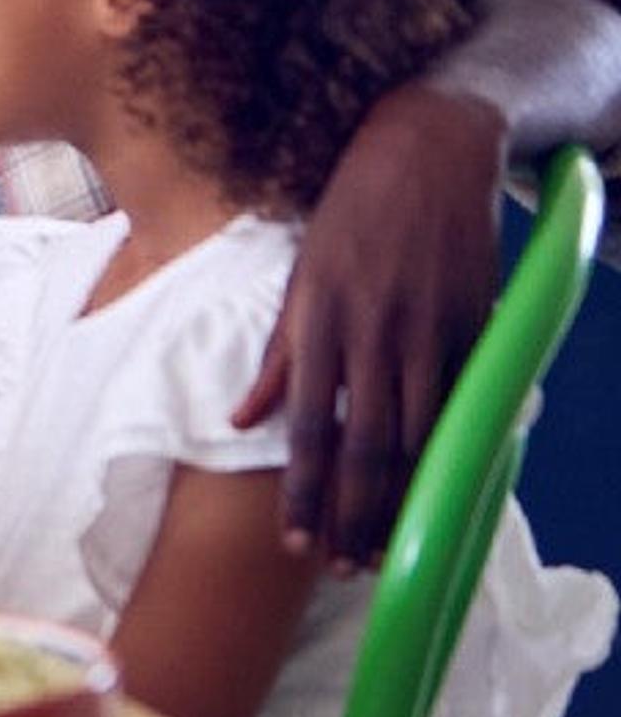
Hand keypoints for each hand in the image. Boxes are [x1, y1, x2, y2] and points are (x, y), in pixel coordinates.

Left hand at [237, 79, 505, 563]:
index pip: (307, 426)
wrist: (427, 148)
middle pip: (365, 446)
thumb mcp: (298, 271)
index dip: (303, 491)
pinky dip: (451, 456)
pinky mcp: (476, 327)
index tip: (295, 542)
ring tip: (385, 549)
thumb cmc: (349, 210)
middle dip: (352, 514)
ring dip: (402, 501)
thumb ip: (277, 351)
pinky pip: (464, 406)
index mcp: (316, 315)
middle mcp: (371, 329)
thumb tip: (239, 417)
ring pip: (417, 437)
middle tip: (341, 569)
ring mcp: (430, 330)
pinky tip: (441, 494)